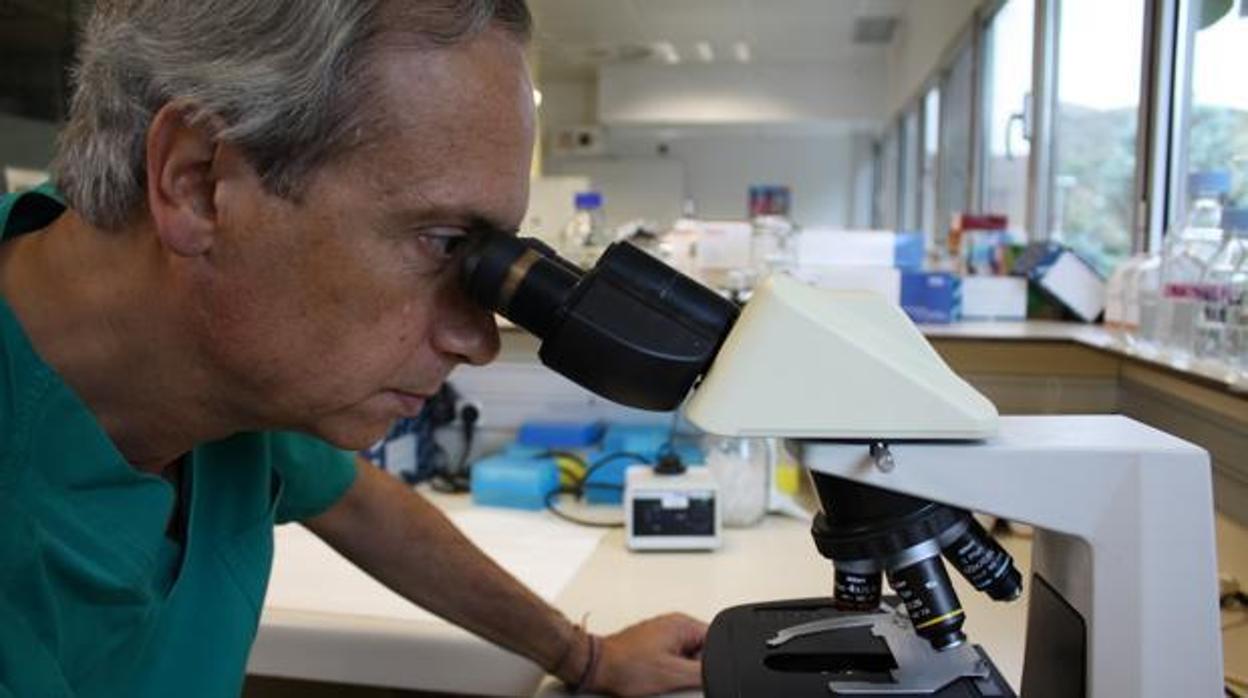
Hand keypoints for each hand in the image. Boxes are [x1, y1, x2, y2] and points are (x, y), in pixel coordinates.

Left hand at [587, 613, 706, 696]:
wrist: (598, 667)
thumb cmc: (627, 666)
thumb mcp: (674, 674)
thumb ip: (703, 671)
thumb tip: (722, 671)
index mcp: (683, 623)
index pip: (717, 639)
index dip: (715, 660)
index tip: (704, 673)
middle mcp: (673, 623)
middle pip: (703, 649)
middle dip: (695, 667)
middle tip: (677, 676)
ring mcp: (662, 632)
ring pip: (687, 656)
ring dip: (680, 670)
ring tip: (662, 675)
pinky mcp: (652, 643)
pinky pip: (672, 658)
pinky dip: (668, 669)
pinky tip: (656, 676)